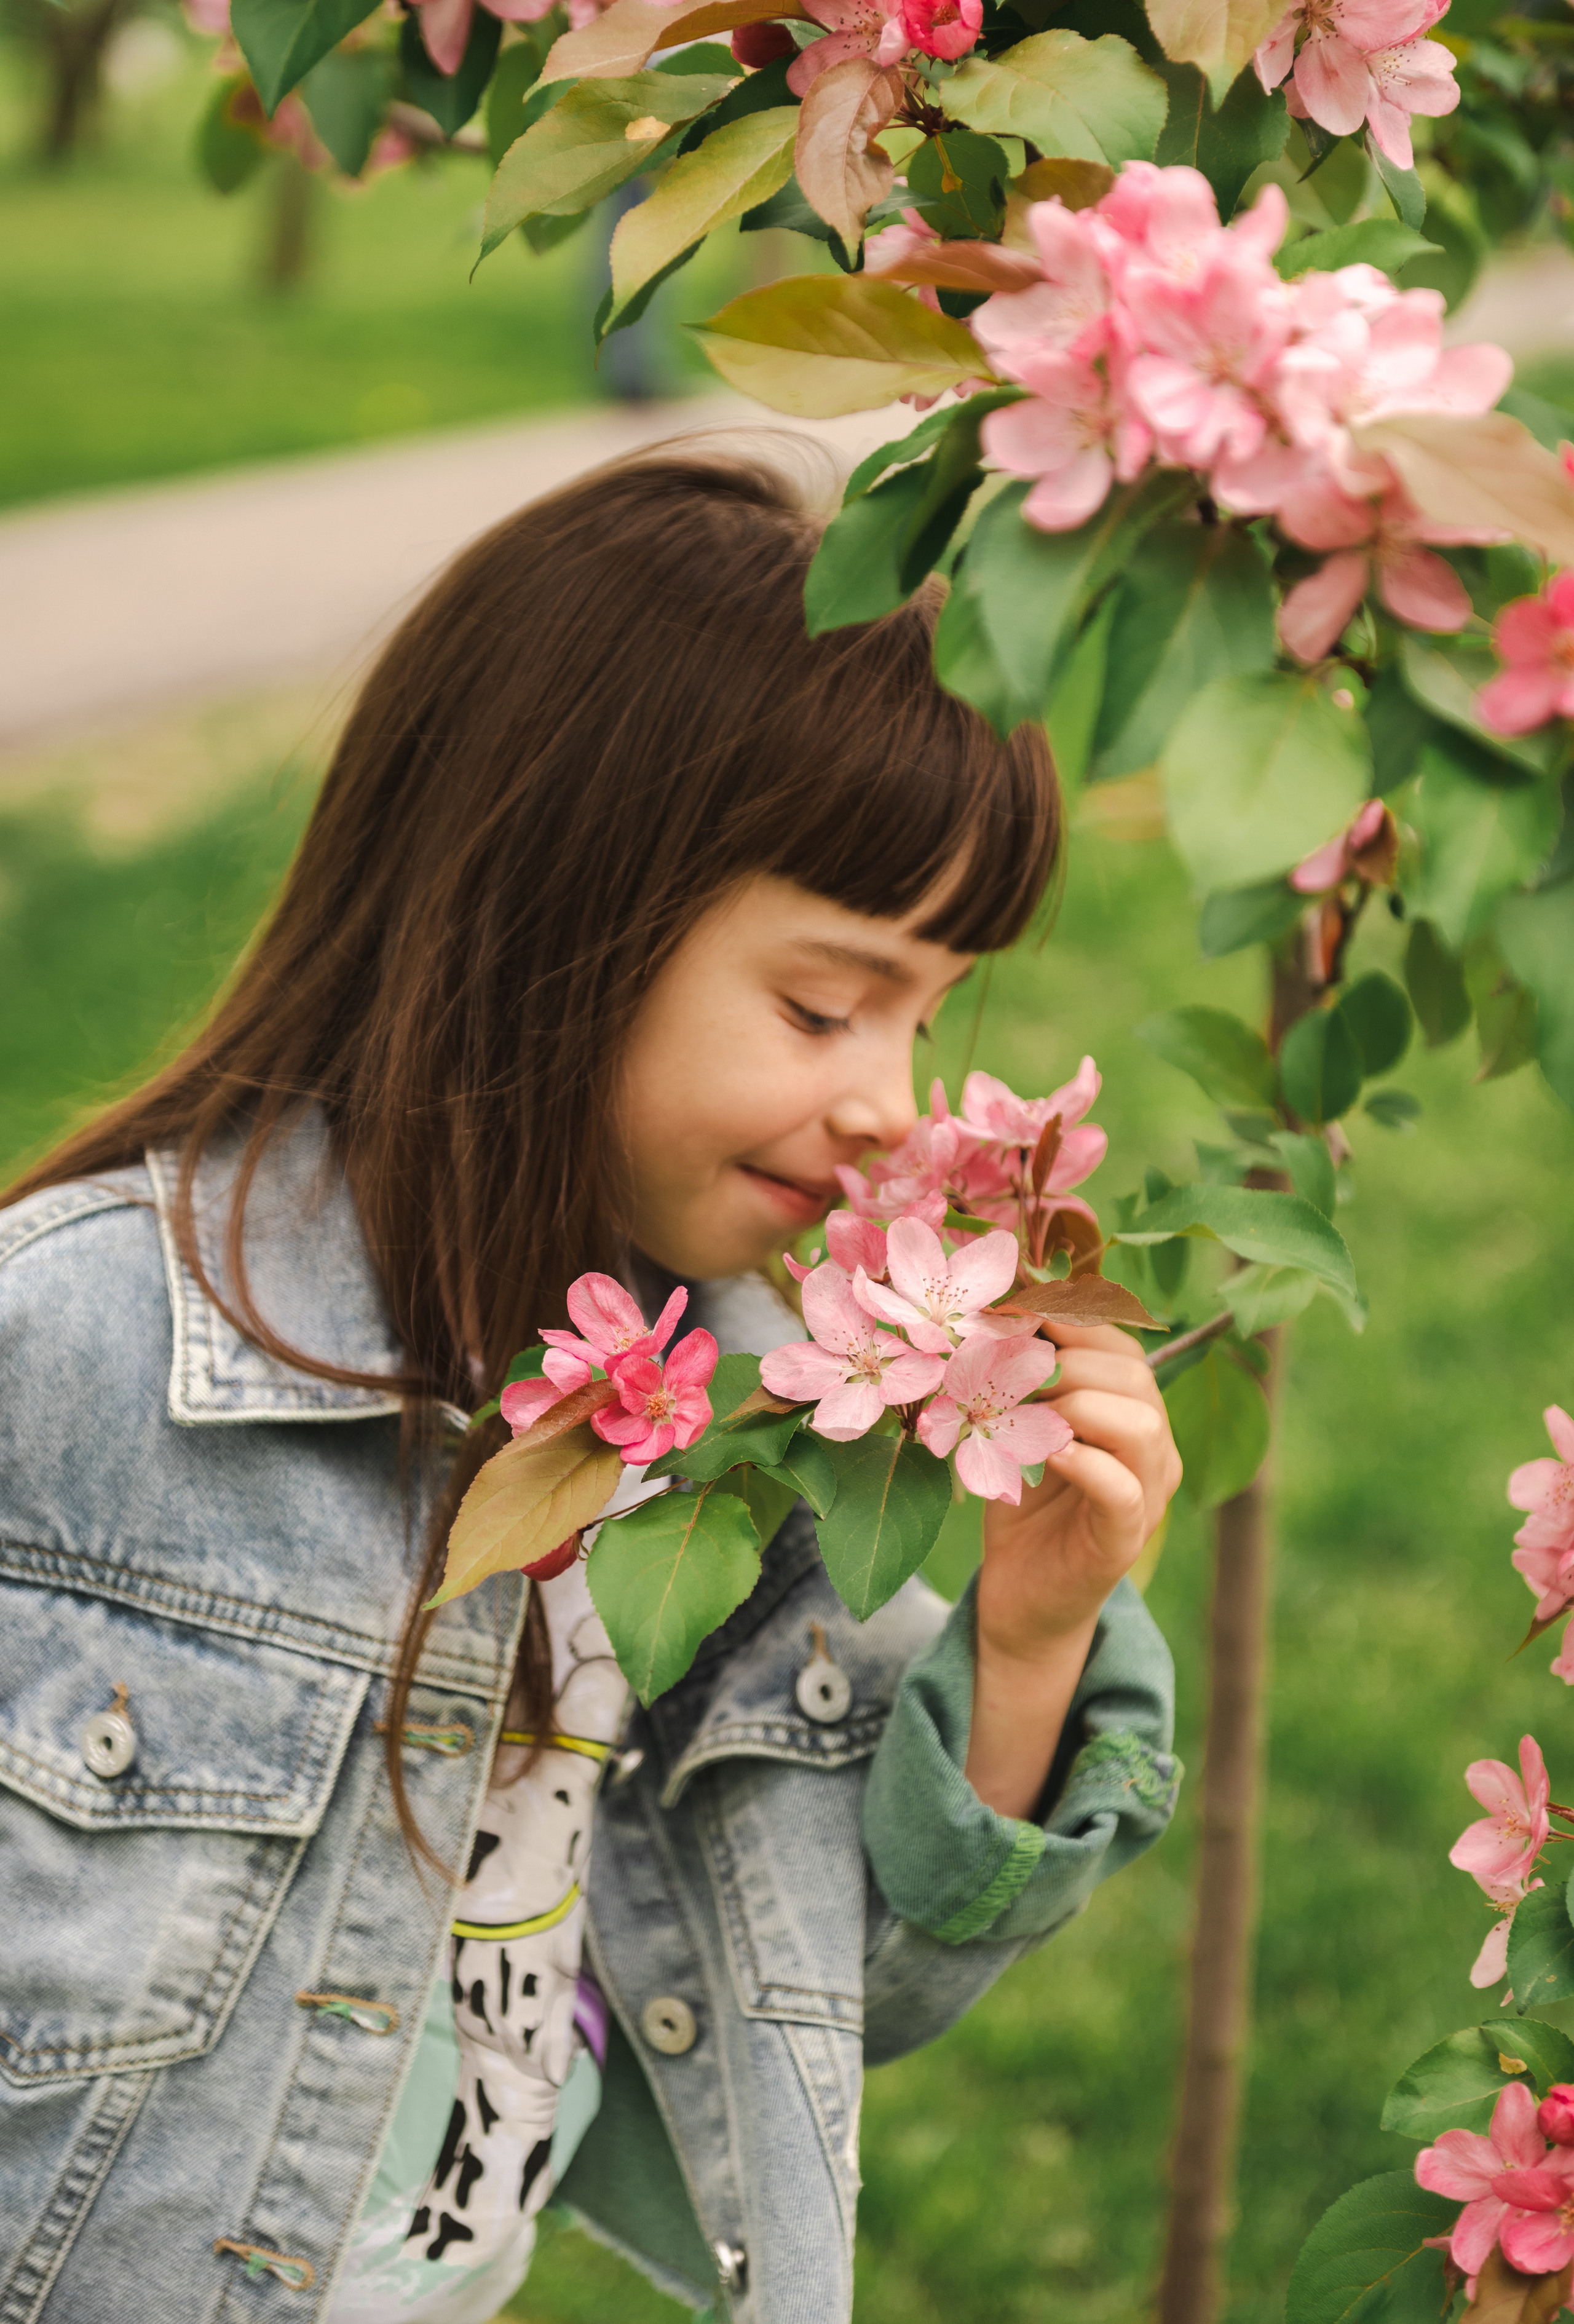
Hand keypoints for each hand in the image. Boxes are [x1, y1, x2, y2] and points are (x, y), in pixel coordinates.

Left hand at [978, 1319, 1181, 1662]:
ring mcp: (1147, 1496)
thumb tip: (998, 1318)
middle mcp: (1153, 1450)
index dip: (1073, 1321)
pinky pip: (1124, 1490)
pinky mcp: (1124, 1540)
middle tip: (1012, 1375)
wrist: (1020, 1596)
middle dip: (1069, 1361)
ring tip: (1029, 1414)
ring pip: (1141, 1425)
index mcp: (1132, 1413)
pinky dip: (1087, 1463)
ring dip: (1078, 1405)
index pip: (1122, 1347)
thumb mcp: (1018, 1430)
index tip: (1016, 1311)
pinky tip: (1049, 1455)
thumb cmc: (1020, 1505)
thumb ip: (1022, 1382)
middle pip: (1135, 1377)